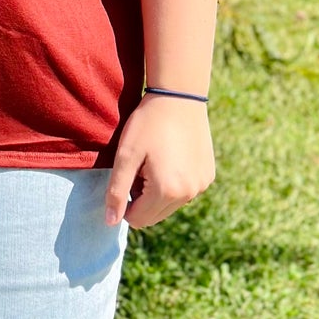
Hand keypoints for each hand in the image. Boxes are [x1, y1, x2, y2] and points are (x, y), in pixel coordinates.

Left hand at [104, 95, 214, 229]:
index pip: (138, 219)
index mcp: (166, 191)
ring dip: (159, 191)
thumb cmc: (148, 123)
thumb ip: (116, 191)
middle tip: (142, 165)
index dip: (126, 200)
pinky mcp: (208, 176)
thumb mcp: (126, 154)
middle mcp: (188, 194)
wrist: (179, 96)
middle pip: (155, 215)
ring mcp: (201, 186)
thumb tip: (110, 222)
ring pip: (171, 205)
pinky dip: (176, 182)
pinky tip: (172, 155)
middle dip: (143, 197)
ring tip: (156, 159)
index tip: (129, 173)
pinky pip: (186, 191)